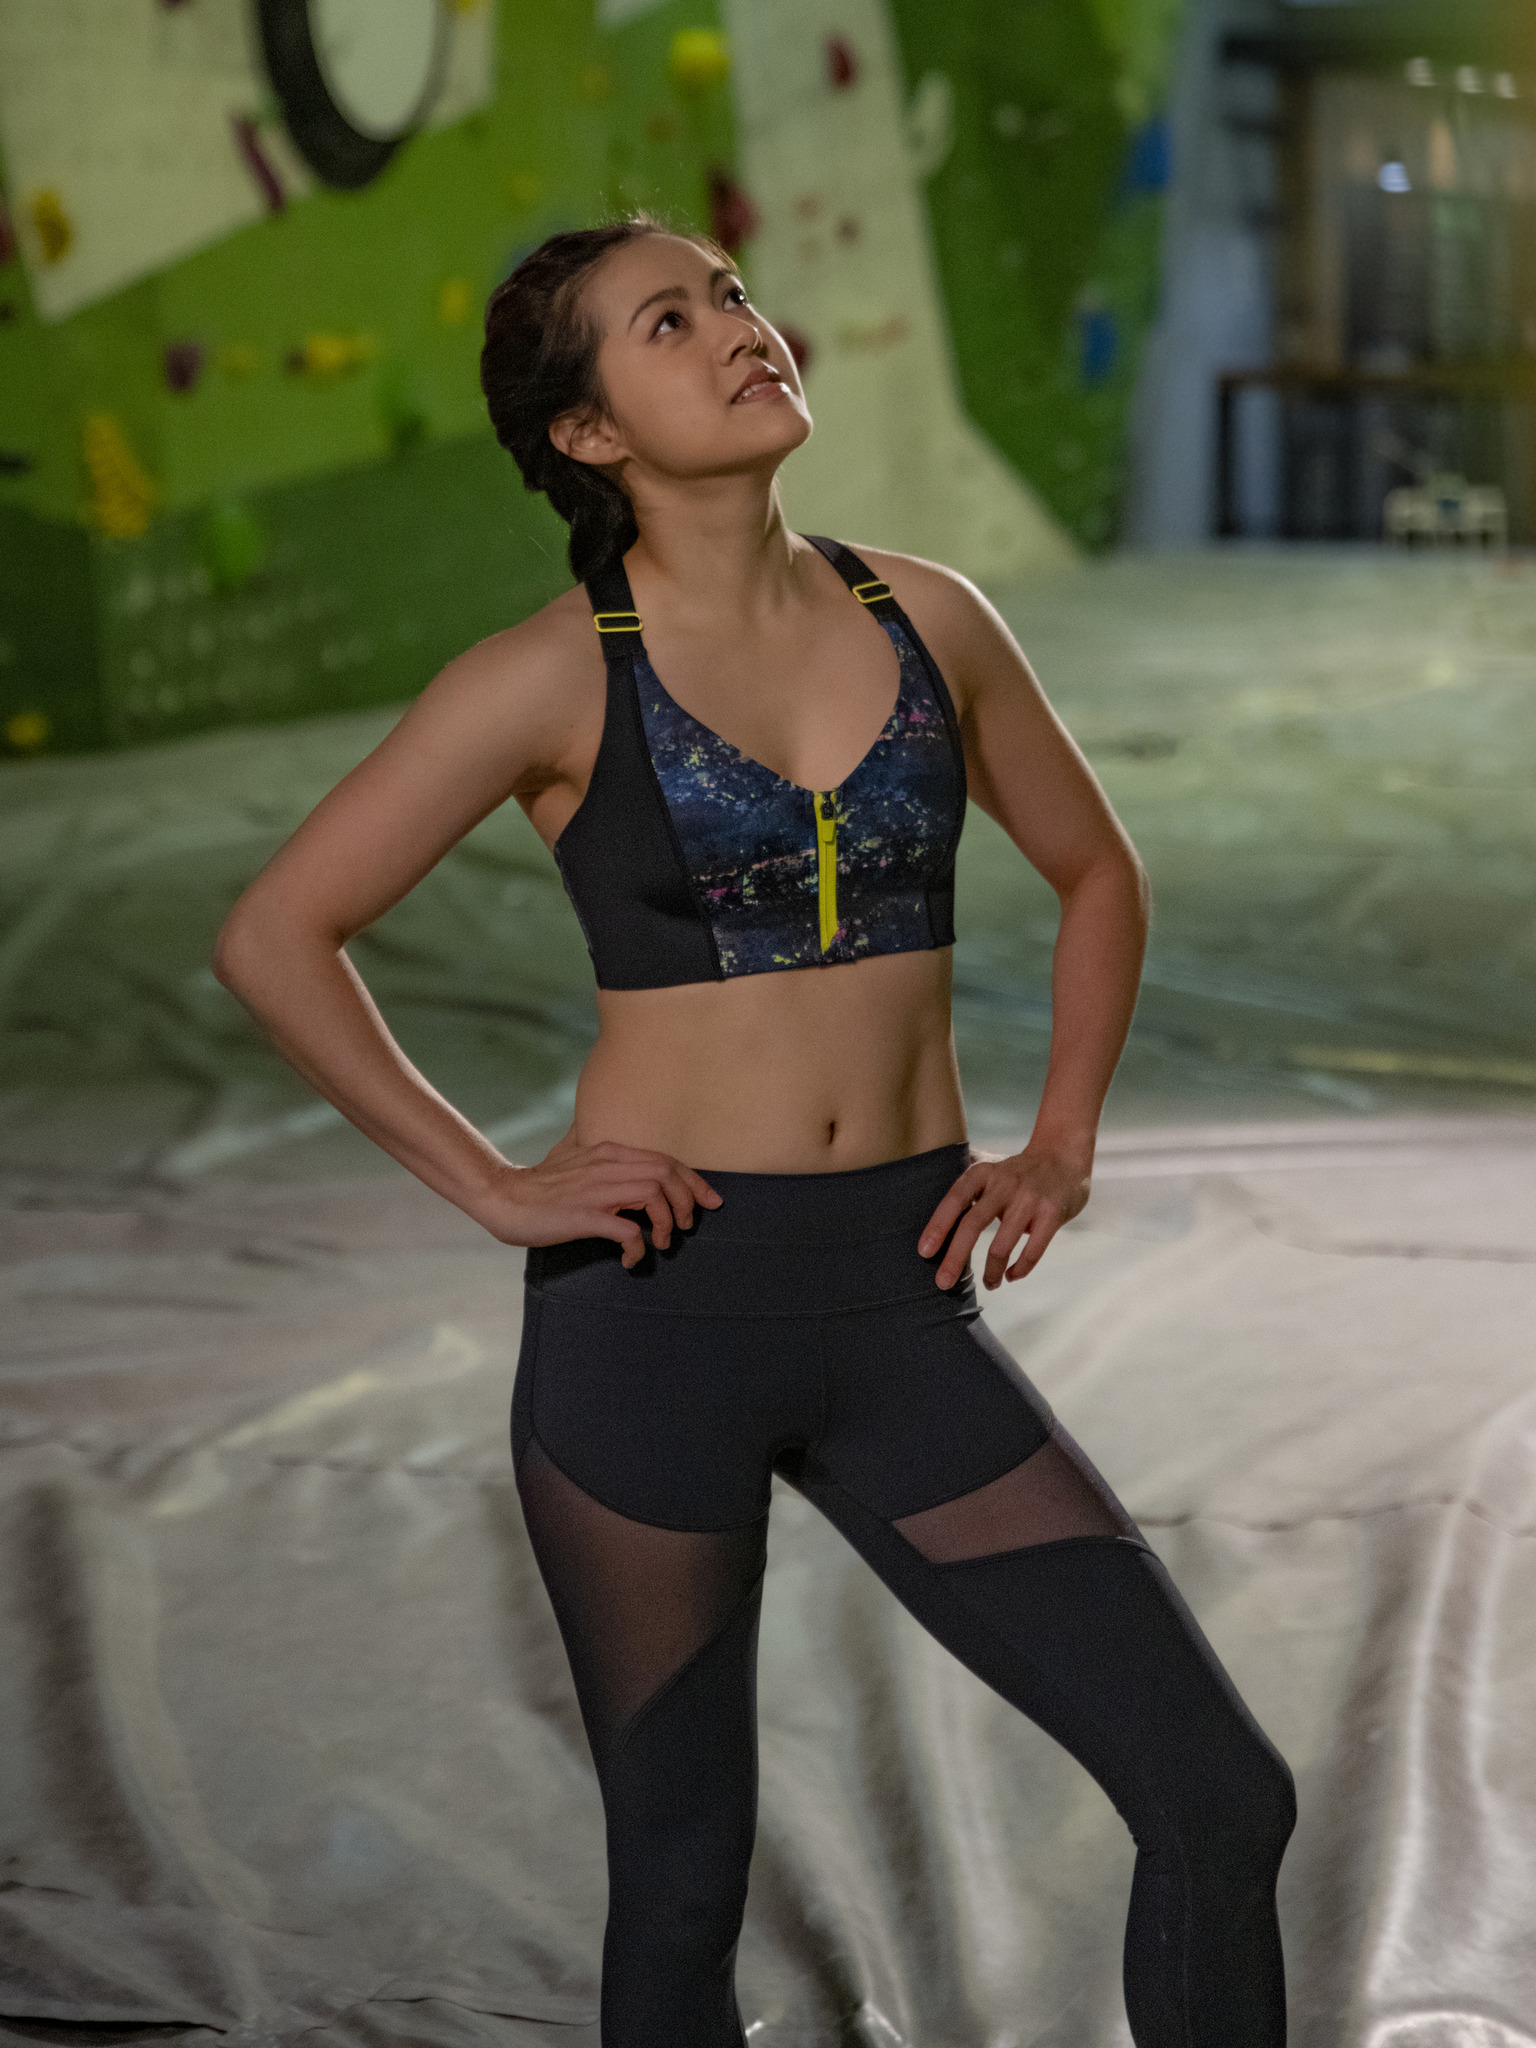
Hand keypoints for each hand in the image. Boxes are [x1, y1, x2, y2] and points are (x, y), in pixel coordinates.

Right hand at [477, 1126, 720, 1267]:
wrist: (503, 1198)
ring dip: (666, 1222)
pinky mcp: (585, 1216)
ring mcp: (596, 1190)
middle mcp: (607, 1165)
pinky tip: (630, 1258)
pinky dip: (639, 1247)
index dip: (694, 1181)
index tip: (710, 1202)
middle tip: (686, 1227)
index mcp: (609, 1151)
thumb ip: (601, 1156)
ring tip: (661, 1242)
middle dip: (688, 1201)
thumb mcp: (576, 1159)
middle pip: (667, 1174)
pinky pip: (628, 1231)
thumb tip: (626, 1164)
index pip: (666, 1160)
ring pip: (654, 1195)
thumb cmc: (541, 1187)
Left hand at [918, 1144, 1090, 1289]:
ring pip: (1001, 1245)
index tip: (925, 1252)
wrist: (1063, 1157)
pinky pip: (1032, 1251)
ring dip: (992, 1271)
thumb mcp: (989, 1172)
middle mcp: (1004, 1184)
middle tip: (943, 1282)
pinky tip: (1011, 1276)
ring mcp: (1029, 1199)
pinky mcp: (1052, 1215)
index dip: (938, 1226)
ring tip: (989, 1284)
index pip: (955, 1200)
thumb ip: (968, 1195)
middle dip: (955, 1257)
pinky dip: (1020, 1269)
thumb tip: (937, 1235)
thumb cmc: (1017, 1174)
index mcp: (983, 1173)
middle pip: (973, 1224)